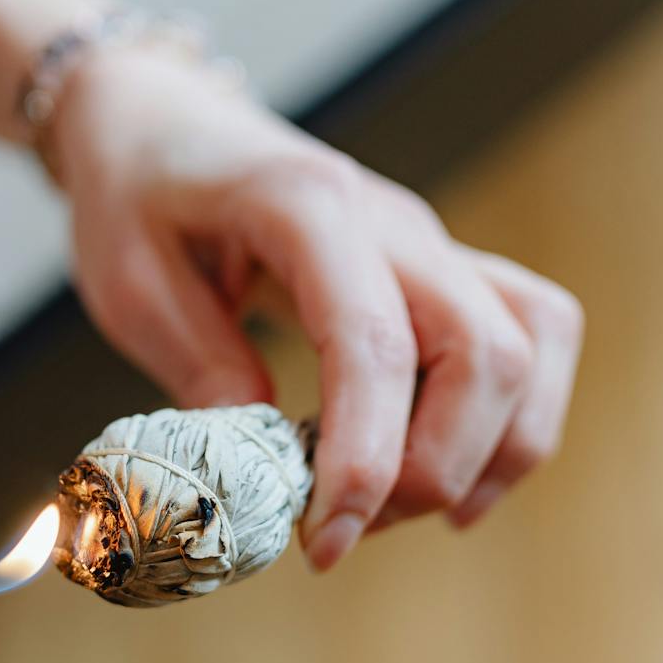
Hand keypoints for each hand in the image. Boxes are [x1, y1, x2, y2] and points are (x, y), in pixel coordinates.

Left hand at [51, 46, 584, 567]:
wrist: (164, 123)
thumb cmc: (139, 197)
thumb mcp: (128, 282)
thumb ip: (197, 367)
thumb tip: (264, 470)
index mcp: (306, 206)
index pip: (374, 342)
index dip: (367, 456)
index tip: (326, 540)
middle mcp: (392, 220)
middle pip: (487, 351)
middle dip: (433, 469)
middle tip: (344, 528)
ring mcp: (431, 243)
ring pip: (533, 344)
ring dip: (487, 454)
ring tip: (393, 512)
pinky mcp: (445, 272)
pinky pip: (532, 338)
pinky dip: (513, 424)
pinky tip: (452, 487)